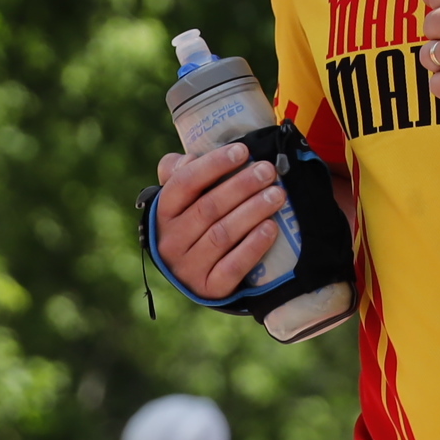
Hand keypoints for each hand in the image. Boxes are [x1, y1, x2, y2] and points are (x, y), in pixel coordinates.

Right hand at [151, 143, 290, 298]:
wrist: (192, 275)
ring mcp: (188, 267)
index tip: (243, 151)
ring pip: (223, 235)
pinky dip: (253, 247)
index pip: (185, 183)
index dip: (214, 165)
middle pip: (209, 208)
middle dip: (242, 186)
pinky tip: (271, 228)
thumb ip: (177, 172)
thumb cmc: (190, 224)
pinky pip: (233, 267)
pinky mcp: (208, 288)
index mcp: (162, 212)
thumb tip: (190, 157)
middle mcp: (171, 240)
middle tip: (268, 172)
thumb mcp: (179, 198)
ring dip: (252, 212)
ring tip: (277, 196)